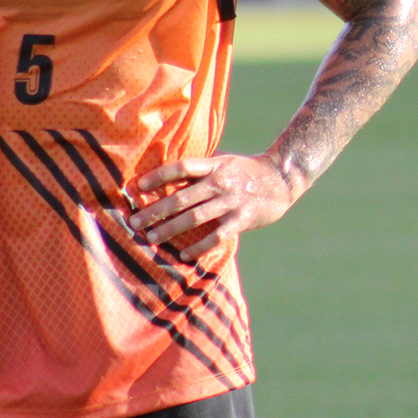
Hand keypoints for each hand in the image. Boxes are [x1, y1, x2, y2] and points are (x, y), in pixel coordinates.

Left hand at [125, 154, 297, 259]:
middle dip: (155, 210)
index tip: (137, 187)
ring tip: (151, 238)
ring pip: (195, 218)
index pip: (181, 168)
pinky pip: (216, 237)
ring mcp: (231, 202)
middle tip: (134, 222)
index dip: (158, 176)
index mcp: (214, 165)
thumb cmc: (246, 170)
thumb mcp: (223, 161)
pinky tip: (184, 255)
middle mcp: (220, 183)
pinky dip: (199, 247)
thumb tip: (166, 175)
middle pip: (182, 197)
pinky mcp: (242, 220)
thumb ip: (200, 168)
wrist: (282, 179)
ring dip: (170, 229)